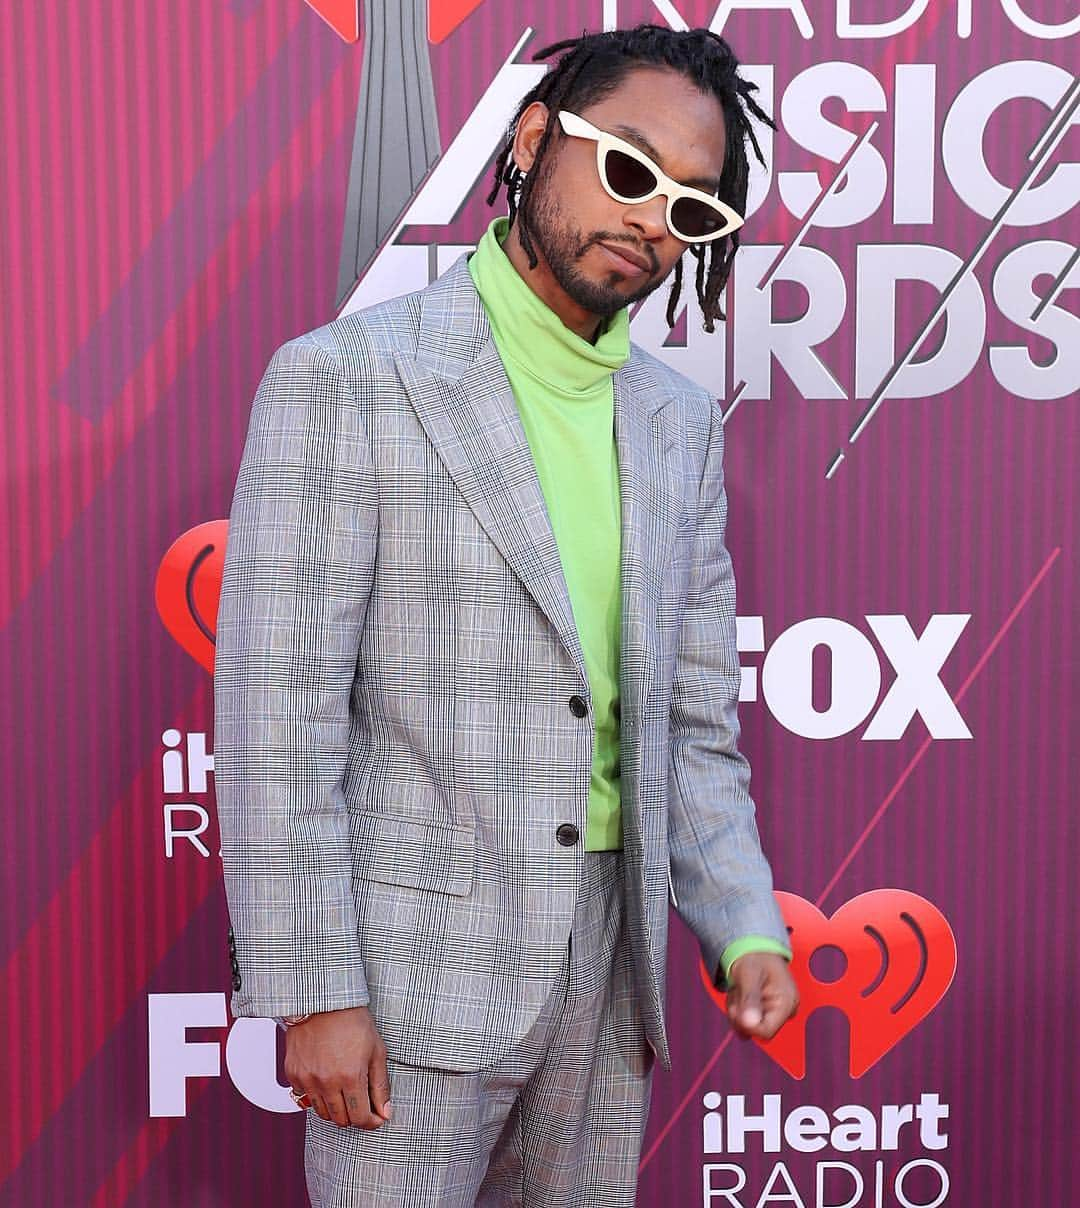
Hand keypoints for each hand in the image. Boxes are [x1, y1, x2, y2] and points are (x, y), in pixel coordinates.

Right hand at [283, 1005, 391, 1128]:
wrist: (322, 1000)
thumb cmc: (352, 1021)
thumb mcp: (376, 1050)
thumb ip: (380, 1086)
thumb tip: (385, 1113)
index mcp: (350, 1077)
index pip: (360, 1118)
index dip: (371, 1121)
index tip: (376, 1117)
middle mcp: (326, 1082)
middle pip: (341, 1120)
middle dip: (354, 1115)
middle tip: (361, 1101)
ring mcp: (307, 1079)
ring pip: (322, 1113)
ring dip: (335, 1108)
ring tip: (344, 1090)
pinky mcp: (293, 1074)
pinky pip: (305, 1098)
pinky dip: (317, 1095)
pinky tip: (326, 1079)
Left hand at [724, 953, 798, 1039]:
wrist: (756, 950)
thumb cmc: (754, 958)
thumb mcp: (749, 974)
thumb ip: (750, 999)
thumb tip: (749, 1024)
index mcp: (787, 1003)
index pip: (766, 1032)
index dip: (746, 1024)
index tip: (736, 1007)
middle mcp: (785, 1012)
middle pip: (755, 1030)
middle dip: (740, 1014)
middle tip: (736, 992)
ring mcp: (776, 1013)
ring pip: (748, 1027)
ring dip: (736, 1009)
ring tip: (739, 989)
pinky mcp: (767, 1013)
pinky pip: (747, 1021)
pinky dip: (738, 1009)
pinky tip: (740, 994)